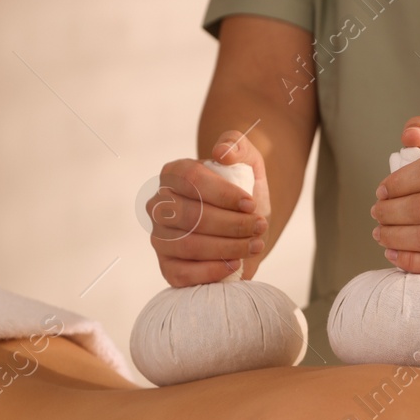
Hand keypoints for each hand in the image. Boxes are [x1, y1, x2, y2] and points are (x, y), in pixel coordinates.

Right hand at [148, 129, 270, 286]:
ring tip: (255, 245)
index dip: (223, 194)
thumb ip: (238, 146)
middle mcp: (159, 205)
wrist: (246, 226)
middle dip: (231, 224)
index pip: (192, 180)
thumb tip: (222, 152)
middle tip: (260, 227)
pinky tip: (234, 264)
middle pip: (191, 215)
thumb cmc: (243, 192)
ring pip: (189, 245)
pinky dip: (211, 271)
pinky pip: (182, 273)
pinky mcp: (167, 267)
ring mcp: (159, 237)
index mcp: (173, 174)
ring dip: (228, 247)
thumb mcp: (249, 163)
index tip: (251, 204)